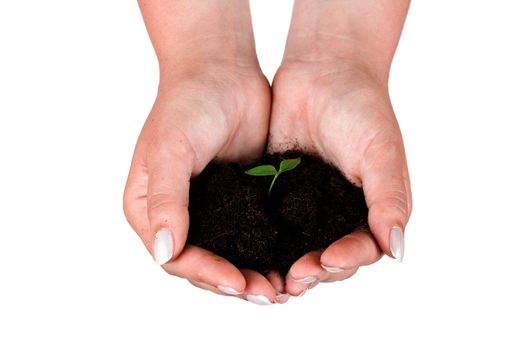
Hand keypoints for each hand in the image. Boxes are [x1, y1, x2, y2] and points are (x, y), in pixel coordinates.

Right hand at [124, 0, 288, 304]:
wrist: (222, 69)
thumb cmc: (186, 102)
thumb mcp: (170, 149)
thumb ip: (167, 200)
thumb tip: (164, 253)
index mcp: (151, 208)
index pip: (176, 258)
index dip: (207, 274)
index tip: (239, 282)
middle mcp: (179, 215)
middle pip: (205, 264)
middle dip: (235, 282)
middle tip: (270, 295)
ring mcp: (211, 208)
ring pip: (231, 254)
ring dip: (255, 273)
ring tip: (283, 288)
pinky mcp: (240, 198)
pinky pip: (253, 233)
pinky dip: (269, 250)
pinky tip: (290, 259)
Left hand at [269, 61, 411, 295]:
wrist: (324, 69)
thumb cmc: (363, 107)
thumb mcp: (381, 152)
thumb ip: (389, 200)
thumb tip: (398, 250)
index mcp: (371, 209)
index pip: (362, 248)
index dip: (345, 261)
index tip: (325, 262)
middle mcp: (340, 213)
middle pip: (328, 256)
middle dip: (313, 271)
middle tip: (292, 280)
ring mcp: (308, 205)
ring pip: (297, 246)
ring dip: (286, 264)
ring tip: (270, 279)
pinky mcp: (279, 192)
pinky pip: (271, 222)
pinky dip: (263, 239)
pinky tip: (249, 251)